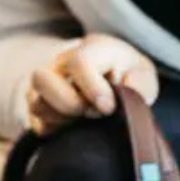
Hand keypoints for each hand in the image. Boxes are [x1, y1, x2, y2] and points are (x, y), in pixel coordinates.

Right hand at [27, 33, 158, 135]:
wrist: (115, 78)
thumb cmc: (130, 77)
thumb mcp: (144, 75)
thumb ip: (140, 83)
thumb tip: (126, 88)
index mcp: (91, 50)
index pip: (79, 62)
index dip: (93, 89)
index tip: (108, 107)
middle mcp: (60, 63)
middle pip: (41, 79)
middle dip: (69, 103)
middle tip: (92, 113)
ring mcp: (46, 85)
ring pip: (36, 103)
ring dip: (61, 119)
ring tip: (84, 121)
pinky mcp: (39, 106)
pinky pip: (36, 123)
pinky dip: (55, 131)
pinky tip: (75, 128)